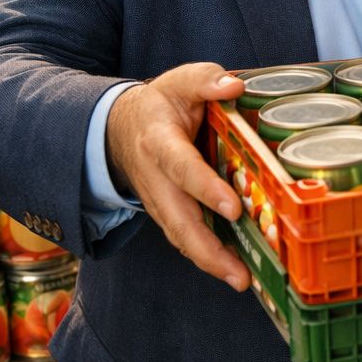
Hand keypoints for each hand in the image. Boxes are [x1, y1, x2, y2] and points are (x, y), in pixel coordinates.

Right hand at [106, 63, 249, 290]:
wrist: (120, 128)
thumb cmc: (160, 104)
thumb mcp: (179, 81)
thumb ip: (205, 80)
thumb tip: (234, 86)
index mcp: (160, 143)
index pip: (182, 168)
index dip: (205, 188)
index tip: (232, 208)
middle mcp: (156, 179)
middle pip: (179, 220)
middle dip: (208, 249)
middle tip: (239, 273)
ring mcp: (159, 201)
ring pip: (181, 237)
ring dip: (210, 262)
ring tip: (242, 281)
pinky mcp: (166, 214)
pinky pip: (185, 239)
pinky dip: (207, 258)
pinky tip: (235, 271)